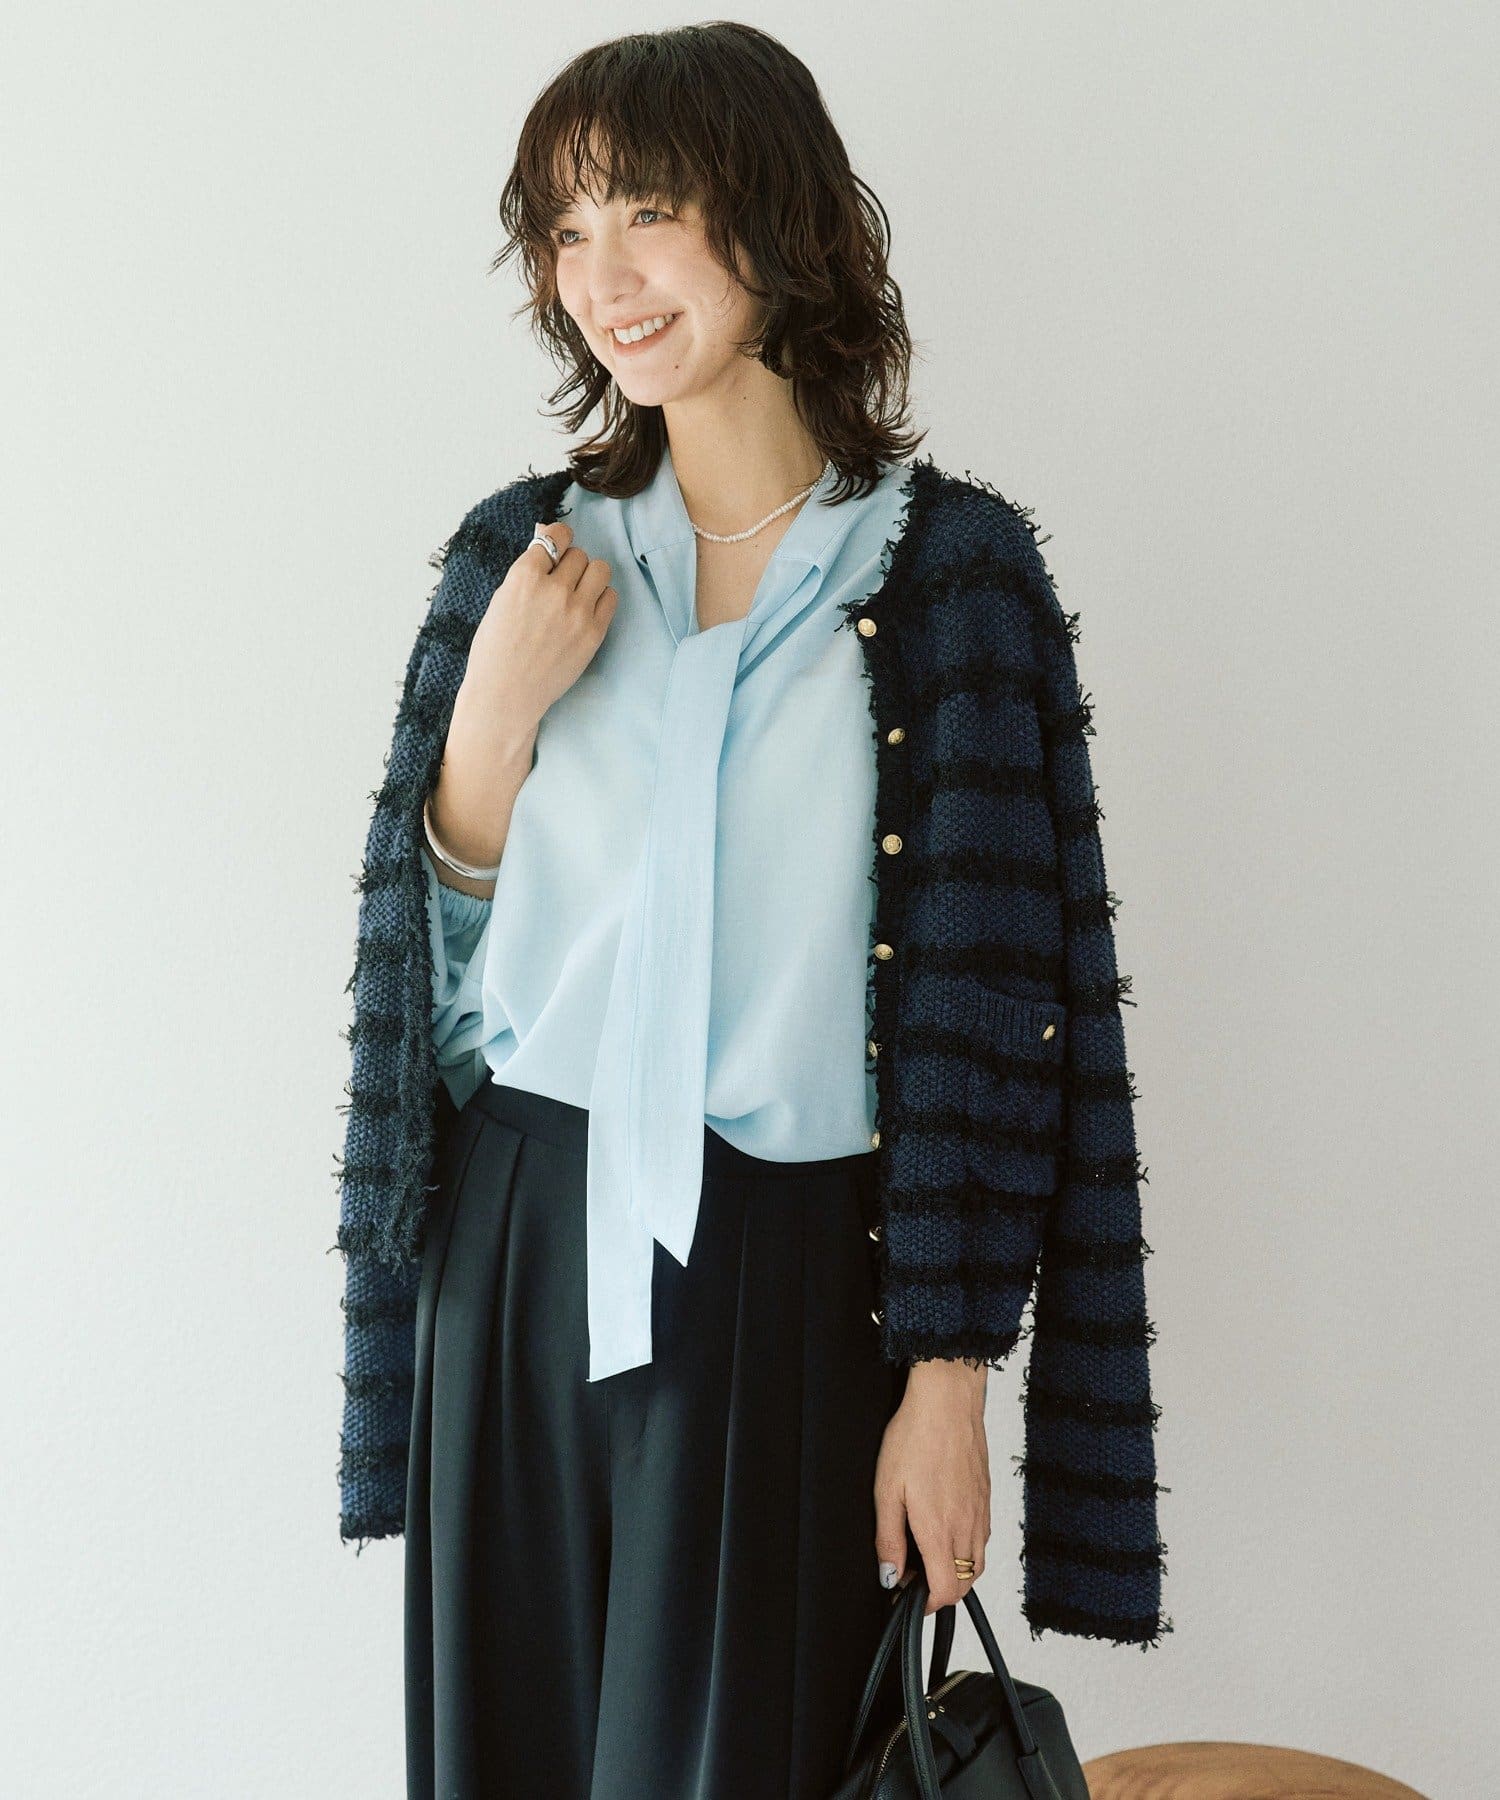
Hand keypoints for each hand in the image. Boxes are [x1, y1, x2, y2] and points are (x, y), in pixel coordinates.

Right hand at [459, 517, 618, 738]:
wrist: (506, 693)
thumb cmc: (496, 648)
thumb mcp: (501, 599)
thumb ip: (527, 570)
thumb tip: (546, 533)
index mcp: (524, 577)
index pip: (555, 537)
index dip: (556, 541)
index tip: (556, 549)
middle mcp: (554, 590)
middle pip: (579, 555)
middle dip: (570, 565)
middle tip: (560, 582)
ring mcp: (577, 612)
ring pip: (600, 569)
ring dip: (589, 577)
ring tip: (577, 593)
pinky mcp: (593, 633)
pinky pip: (611, 597)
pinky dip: (601, 598)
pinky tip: (586, 610)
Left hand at [873, 1361, 990, 1615]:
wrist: (947, 1400)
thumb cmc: (915, 1437)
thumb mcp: (886, 1490)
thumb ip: (888, 1539)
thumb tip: (889, 1577)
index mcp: (940, 1530)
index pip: (946, 1591)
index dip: (926, 1605)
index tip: (907, 1599)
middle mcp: (967, 1527)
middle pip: (965, 1584)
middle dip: (941, 1592)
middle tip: (913, 1578)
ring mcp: (981, 1512)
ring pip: (977, 1563)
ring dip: (956, 1571)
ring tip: (927, 1554)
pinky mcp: (987, 1497)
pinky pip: (983, 1537)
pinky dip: (967, 1548)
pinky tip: (945, 1528)